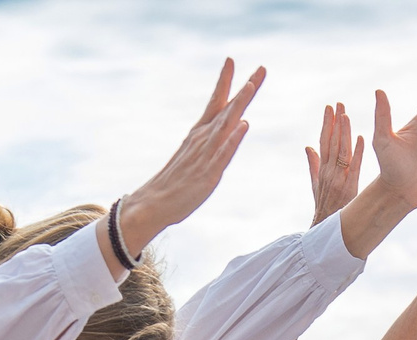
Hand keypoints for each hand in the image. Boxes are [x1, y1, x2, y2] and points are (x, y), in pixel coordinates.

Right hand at [118, 60, 265, 254]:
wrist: (154, 203)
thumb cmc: (175, 182)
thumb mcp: (194, 156)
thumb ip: (209, 142)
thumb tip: (224, 130)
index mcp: (200, 133)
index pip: (216, 102)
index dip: (224, 81)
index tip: (231, 59)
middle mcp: (203, 138)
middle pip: (228, 108)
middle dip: (246, 88)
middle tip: (262, 68)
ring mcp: (206, 154)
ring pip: (226, 125)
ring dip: (239, 105)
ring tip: (251, 85)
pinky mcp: (209, 172)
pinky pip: (223, 153)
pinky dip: (233, 138)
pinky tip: (243, 126)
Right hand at [307, 101, 362, 222]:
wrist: (326, 231)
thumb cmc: (323, 208)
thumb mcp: (315, 185)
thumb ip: (312, 165)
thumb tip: (308, 146)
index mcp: (321, 170)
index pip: (323, 142)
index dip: (326, 124)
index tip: (329, 108)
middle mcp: (329, 172)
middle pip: (331, 143)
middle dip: (334, 123)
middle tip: (338, 104)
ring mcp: (339, 180)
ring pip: (341, 151)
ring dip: (344, 133)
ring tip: (346, 114)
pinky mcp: (350, 188)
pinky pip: (354, 168)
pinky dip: (358, 153)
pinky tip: (361, 138)